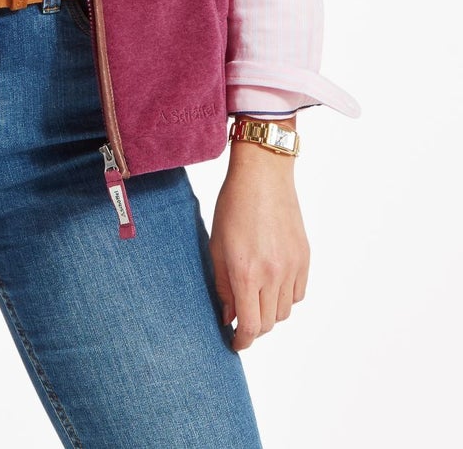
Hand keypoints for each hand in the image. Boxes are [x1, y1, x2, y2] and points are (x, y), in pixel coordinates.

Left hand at [209, 141, 308, 351]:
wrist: (264, 177)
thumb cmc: (233, 205)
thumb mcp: (216, 244)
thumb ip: (222, 283)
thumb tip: (229, 316)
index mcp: (245, 271)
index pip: (250, 324)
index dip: (242, 340)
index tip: (235, 343)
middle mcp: (272, 274)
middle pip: (269, 323)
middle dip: (254, 329)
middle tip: (241, 323)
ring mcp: (292, 268)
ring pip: (285, 311)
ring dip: (270, 314)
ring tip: (255, 301)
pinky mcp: (305, 259)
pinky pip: (299, 294)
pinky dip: (286, 298)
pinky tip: (272, 287)